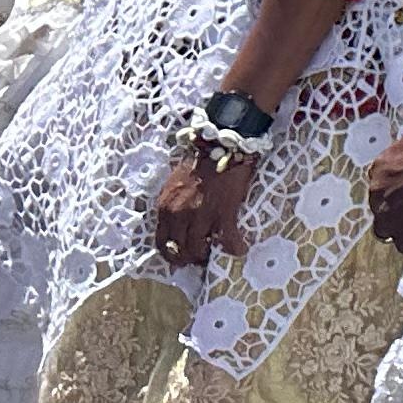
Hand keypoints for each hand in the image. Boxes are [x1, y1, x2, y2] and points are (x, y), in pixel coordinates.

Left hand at [148, 146, 255, 272]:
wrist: (220, 144)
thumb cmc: (198, 161)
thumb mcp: (174, 185)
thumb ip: (173, 205)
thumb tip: (178, 223)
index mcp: (164, 208)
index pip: (162, 242)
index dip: (172, 254)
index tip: (181, 256)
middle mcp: (178, 216)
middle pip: (179, 251)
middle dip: (189, 258)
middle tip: (200, 258)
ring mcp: (200, 216)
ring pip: (199, 250)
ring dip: (207, 256)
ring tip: (216, 254)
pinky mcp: (223, 213)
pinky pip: (228, 239)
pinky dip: (234, 247)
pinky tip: (240, 249)